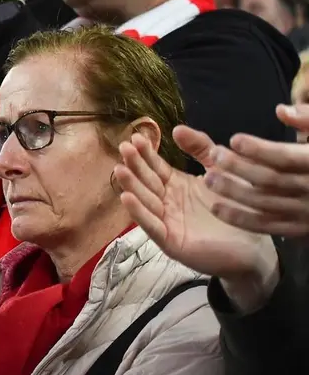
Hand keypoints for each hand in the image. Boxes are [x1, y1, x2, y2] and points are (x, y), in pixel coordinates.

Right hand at [115, 132, 278, 285]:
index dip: (145, 153)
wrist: (254, 246)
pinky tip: (127, 198)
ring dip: (131, 185)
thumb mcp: (219, 170)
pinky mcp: (170, 241)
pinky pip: (152, 226)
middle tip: (124, 147)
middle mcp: (167, 202)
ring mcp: (166, 222)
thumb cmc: (236, 208)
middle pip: (147, 181)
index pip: (155, 167)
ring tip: (120, 169)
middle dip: (134, 165)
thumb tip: (177, 129)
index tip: (135, 137)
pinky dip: (139, 212)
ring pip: (145, 201)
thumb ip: (201, 149)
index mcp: (175, 185)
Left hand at [200, 104, 308, 236]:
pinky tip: (216, 208)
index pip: (286, 158)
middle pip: (271, 180)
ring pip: (265, 203)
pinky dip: (239, 218)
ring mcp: (305, 211)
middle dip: (239, 168)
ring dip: (233, 192)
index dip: (260, 149)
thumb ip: (307, 120)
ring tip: (207, 178)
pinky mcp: (297, 228)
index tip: (234, 139)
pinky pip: (266, 226)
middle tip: (214, 155)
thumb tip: (281, 110)